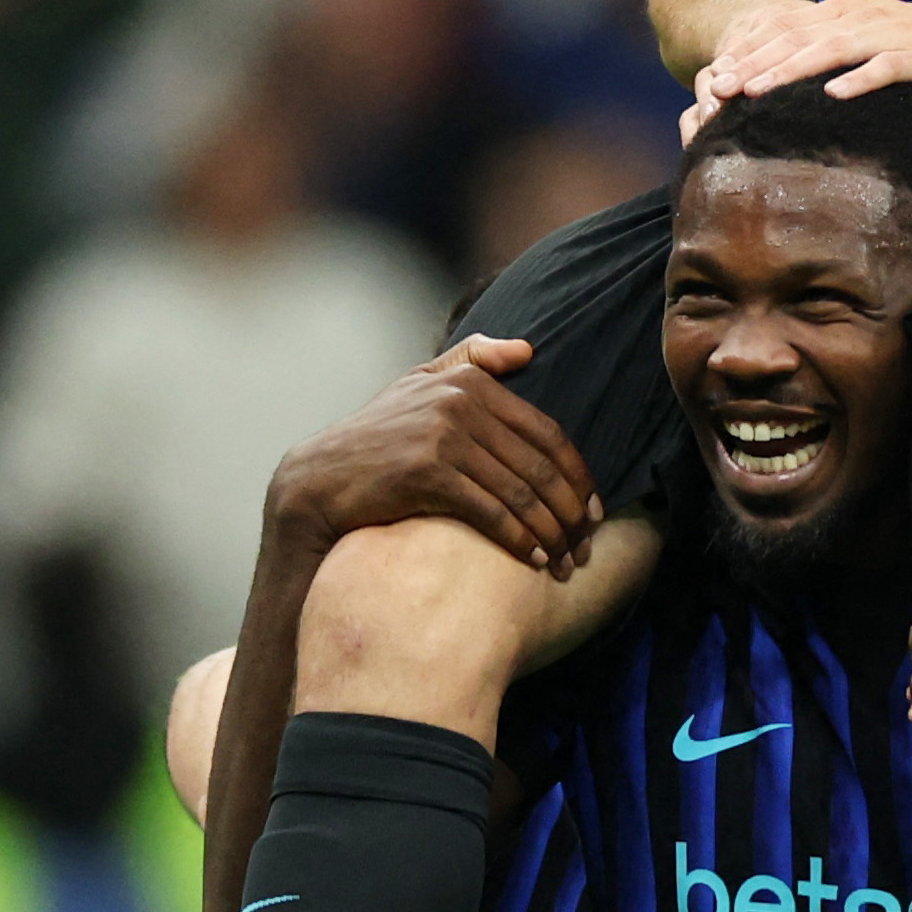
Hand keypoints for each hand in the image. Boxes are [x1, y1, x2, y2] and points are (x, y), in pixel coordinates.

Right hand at [267, 335, 597, 574]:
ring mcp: (443, 437)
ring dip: (551, 533)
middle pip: (540, 465)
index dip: (578, 474)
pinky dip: (520, 541)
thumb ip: (471, 359)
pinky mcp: (427, 474)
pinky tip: (535, 560)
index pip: (547, 432)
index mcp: (468, 382)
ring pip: (521, 492)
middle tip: (585, 544)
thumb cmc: (376, 438)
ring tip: (566, 561)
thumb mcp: (418, 384)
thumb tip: (528, 350)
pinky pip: (493, 513)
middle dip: (570, 511)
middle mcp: (459, 403)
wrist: (318, 480)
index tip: (593, 508)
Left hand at [687, 0, 911, 121]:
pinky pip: (882, 69)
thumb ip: (843, 51)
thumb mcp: (880, 41)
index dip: (750, 50)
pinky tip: (831, 97)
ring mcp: (890, 36)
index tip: (716, 74)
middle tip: (720, 87)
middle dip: (755, 61)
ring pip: (829, 51)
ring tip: (755, 93)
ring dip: (788, 71)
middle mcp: (863, 19)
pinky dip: (856, 81)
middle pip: (798, 38)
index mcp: (850, 14)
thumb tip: (804, 79)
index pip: (789, 28)